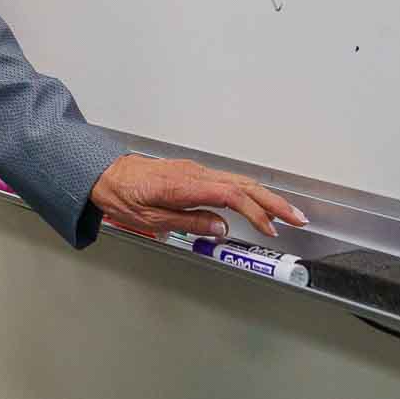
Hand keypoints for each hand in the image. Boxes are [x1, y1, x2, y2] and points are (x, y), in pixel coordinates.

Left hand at [88, 154, 307, 240]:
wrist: (103, 174)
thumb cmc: (122, 195)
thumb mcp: (152, 219)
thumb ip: (189, 222)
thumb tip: (221, 228)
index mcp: (184, 184)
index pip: (231, 195)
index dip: (255, 212)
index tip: (270, 227)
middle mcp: (193, 173)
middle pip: (242, 185)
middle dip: (273, 201)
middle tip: (297, 217)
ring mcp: (194, 170)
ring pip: (237, 181)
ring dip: (263, 197)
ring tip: (285, 212)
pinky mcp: (192, 172)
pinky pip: (226, 180)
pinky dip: (247, 192)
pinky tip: (255, 202)